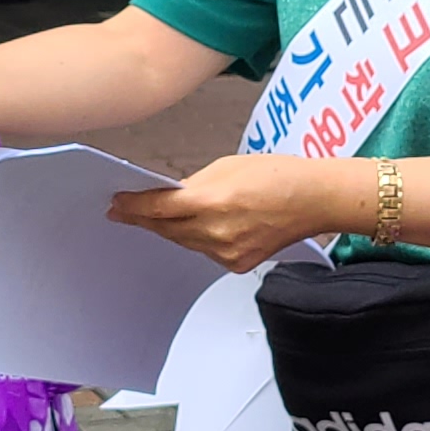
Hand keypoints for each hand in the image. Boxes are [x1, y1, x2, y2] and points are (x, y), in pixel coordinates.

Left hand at [107, 155, 345, 272]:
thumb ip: (194, 185)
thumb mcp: (226, 167)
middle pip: (166, 229)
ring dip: (170, 229)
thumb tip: (171, 196)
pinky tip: (198, 228)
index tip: (116, 203)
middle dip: (143, 219)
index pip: (158, 208)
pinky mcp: (237, 264)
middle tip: (122, 212)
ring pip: (184, 242)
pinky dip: (198, 240)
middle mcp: (216, 231)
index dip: (133, 206)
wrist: (313, 199)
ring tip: (156, 218)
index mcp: (211, 201)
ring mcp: (226, 252)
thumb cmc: (277, 175)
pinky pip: (205, 252)